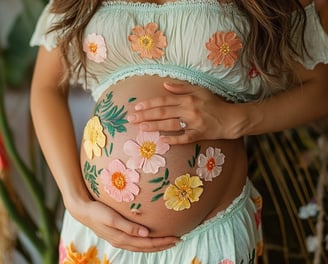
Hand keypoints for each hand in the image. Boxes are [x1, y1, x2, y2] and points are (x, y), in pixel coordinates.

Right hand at [67, 198, 179, 251]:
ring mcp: (120, 240)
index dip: (162, 242)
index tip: (176, 238)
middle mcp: (122, 242)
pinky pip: (136, 243)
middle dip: (163, 245)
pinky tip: (150, 238)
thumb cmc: (98, 211)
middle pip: (146, 247)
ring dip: (156, 245)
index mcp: (122, 238)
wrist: (83, 211)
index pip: (147, 243)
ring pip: (142, 246)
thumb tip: (146, 233)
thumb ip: (128, 226)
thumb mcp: (112, 218)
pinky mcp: (118, 236)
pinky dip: (146, 242)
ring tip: (168, 242)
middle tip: (178, 240)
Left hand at [127, 82, 245, 143]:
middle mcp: (189, 110)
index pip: (164, 100)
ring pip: (170, 125)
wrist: (231, 119)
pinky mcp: (199, 135)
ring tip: (141, 128)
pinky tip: (162, 141)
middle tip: (132, 119)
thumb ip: (182, 88)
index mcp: (188, 99)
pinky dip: (174, 140)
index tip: (136, 107)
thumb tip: (165, 85)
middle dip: (146, 115)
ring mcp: (194, 123)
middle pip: (163, 112)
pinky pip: (184, 138)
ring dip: (155, 126)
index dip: (149, 104)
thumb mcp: (200, 90)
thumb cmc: (214, 104)